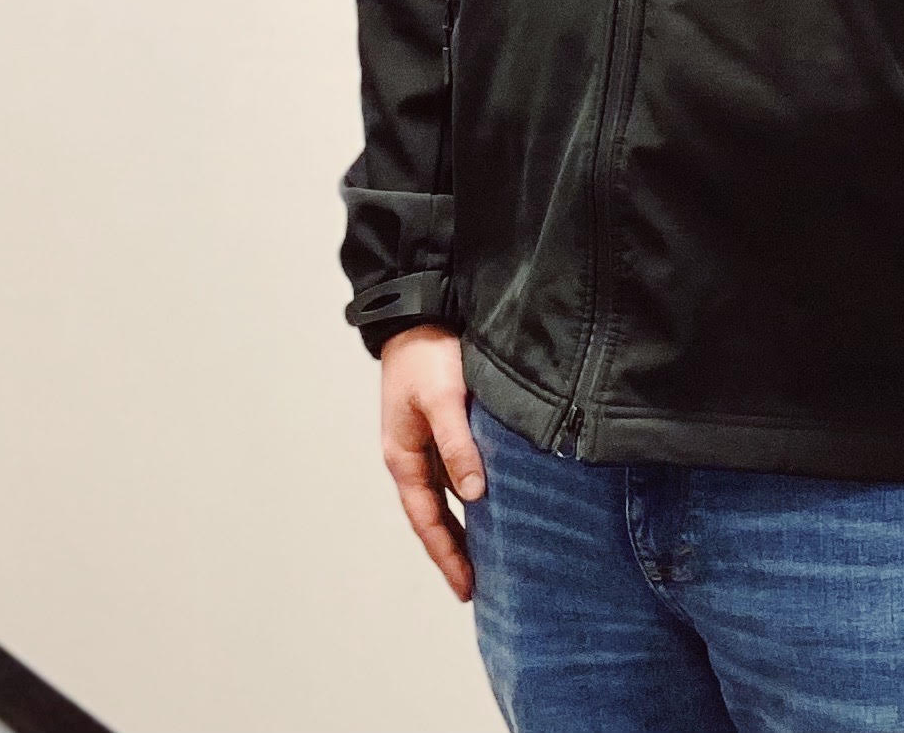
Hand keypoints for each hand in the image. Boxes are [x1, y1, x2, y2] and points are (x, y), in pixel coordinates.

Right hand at [378, 325, 484, 601]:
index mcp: (404, 457)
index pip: (427, 521)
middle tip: (480, 587)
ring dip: (467, 525)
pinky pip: (460, 472)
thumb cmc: (426, 356)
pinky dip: (476, 494)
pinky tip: (498, 503)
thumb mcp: (442, 399)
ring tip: (493, 556)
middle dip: (455, 552)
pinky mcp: (446, 426)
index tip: (466, 588)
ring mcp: (429, 442)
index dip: (447, 556)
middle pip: (436, 517)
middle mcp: (415, 457)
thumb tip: (475, 495)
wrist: (420, 314)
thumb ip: (457, 445)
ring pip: (449, 497)